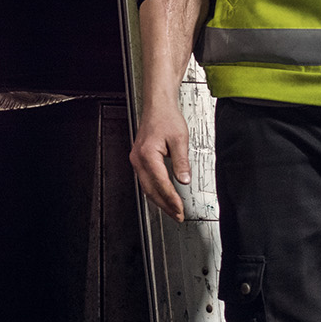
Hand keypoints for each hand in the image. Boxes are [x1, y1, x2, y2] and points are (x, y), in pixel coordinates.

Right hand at [130, 102, 193, 219]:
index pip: (161, 183)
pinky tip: (163, 197)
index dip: (171, 199)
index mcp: (147, 154)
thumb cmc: (166, 118)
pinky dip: (155, 191)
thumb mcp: (179, 139)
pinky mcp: (139, 159)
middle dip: (165, 205)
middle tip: (177, 215)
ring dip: (159, 200)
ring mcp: (137, 160)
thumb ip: (181, 162)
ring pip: (147, 187)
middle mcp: (139, 159)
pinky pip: (146, 180)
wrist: (157, 106)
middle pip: (151, 190)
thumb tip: (184, 180)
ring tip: (172, 210)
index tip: (180, 209)